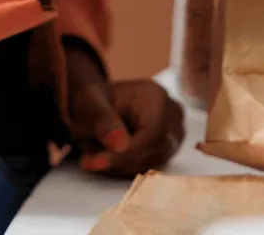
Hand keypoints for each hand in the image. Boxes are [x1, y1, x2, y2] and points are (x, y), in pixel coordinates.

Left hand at [65, 45, 185, 178]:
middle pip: (155, 151)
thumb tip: (121, 145)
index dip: (128, 153)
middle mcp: (171, 114)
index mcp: (156, 96)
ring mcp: (174, 133)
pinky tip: (108, 156)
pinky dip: (126, 167)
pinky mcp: (167, 149)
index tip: (97, 161)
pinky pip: (150, 167)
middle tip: (89, 159)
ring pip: (152, 164)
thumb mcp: (89, 105)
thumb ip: (103, 123)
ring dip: (121, 165)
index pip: (154, 134)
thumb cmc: (94, 101)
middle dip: (121, 161)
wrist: (96, 106)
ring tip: (95, 153)